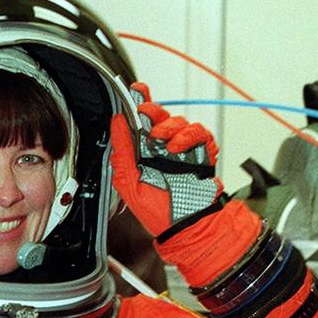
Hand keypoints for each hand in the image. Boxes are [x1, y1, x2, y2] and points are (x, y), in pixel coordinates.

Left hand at [110, 83, 223, 237]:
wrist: (187, 226)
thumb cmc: (159, 213)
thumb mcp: (130, 184)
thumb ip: (122, 153)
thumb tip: (116, 124)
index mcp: (143, 155)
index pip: (139, 123)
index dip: (137, 103)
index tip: (135, 90)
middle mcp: (162, 149)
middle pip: (159, 116)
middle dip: (152, 112)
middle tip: (147, 116)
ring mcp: (183, 150)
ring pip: (178, 121)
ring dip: (169, 128)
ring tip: (165, 144)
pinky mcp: (202, 152)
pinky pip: (198, 132)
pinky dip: (188, 136)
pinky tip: (178, 148)